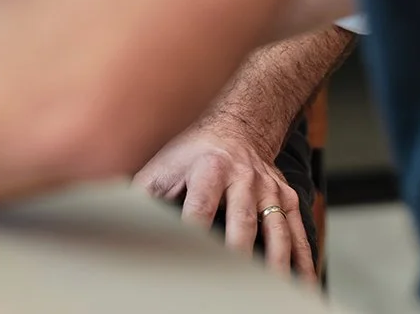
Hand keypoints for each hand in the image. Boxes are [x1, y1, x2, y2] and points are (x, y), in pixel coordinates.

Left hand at [135, 117, 314, 279]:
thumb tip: (115, 217)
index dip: (194, 230)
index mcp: (209, 169)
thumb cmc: (193, 154)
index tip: (189, 255)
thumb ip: (144, 193)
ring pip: (277, 232)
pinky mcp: (287, 197)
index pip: (200, 206)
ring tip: (273, 292)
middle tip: (234, 285)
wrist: (238, 127)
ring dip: (277, 264)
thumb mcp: (165, 165)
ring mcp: (269, 189)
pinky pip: (299, 232)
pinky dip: (303, 260)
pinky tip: (302, 284)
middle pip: (243, 224)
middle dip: (239, 254)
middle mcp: (244, 177)